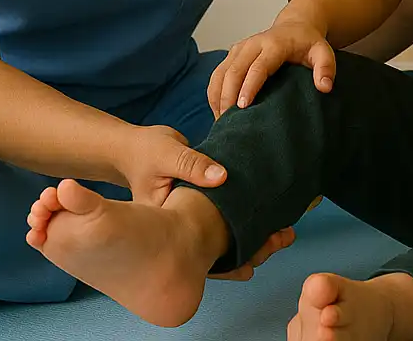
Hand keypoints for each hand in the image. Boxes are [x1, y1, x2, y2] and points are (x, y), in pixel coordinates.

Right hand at [119, 124, 296, 280]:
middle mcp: (177, 231)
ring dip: (250, 239)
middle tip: (281, 241)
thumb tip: (223, 176)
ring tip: (282, 235)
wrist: (130, 149)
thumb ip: (194, 165)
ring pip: (220, 242)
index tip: (253, 263)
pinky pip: (221, 226)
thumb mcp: (167, 155)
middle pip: (214, 253)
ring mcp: (186, 223)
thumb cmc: (145, 152)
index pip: (198, 254)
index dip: (227, 262)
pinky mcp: (195, 212)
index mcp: (165, 226)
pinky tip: (265, 223)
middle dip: (248, 251)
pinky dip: (242, 225)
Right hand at [207, 16, 335, 116]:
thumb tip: (324, 87)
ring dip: (218, 97)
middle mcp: (253, 44)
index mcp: (274, 44)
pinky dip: (214, 93)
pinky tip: (218, 111)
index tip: (242, 107)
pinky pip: (217, 74)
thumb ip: (326, 68)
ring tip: (221, 121)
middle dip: (228, 96)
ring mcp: (240, 48)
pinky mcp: (232, 54)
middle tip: (228, 122)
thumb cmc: (308, 43)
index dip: (248, 86)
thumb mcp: (323, 53)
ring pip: (221, 73)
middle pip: (234, 70)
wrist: (296, 26)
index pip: (258, 67)